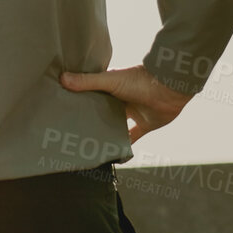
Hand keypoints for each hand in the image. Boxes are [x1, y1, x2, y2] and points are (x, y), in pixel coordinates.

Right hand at [59, 66, 193, 139]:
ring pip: (116, 124)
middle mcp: (121, 100)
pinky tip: (112, 154)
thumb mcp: (110, 80)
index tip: (65, 108)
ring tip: (87, 142)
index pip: (92, 94)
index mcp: (112, 87)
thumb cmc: (140, 80)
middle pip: (103, 110)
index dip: (80, 100)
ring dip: (106, 131)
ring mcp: (133, 113)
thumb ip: (87, 82)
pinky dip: (124, 145)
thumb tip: (62, 79)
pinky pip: (132, 137)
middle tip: (73, 129)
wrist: (170, 88)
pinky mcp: (144, 125)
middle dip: (92, 118)